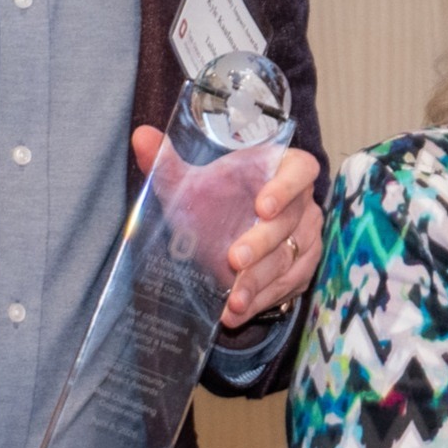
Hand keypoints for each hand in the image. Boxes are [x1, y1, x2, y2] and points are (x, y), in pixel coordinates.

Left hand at [130, 128, 321, 326]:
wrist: (227, 231)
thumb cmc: (217, 199)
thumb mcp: (190, 183)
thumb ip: (167, 162)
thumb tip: (141, 136)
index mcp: (283, 168)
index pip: (300, 171)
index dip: (286, 187)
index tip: (262, 206)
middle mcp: (301, 203)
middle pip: (290, 222)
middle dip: (262, 244)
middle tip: (234, 258)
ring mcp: (306, 238)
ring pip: (289, 259)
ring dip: (260, 281)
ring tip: (233, 299)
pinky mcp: (302, 268)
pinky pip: (287, 286)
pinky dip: (261, 300)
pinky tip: (236, 311)